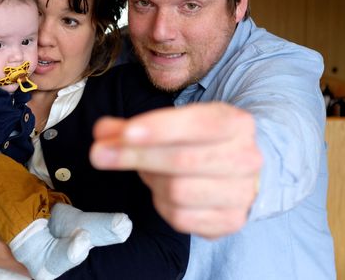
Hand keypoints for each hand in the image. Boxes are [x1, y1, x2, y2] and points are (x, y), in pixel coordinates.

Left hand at [90, 102, 262, 238]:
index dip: (159, 128)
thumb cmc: (199, 143)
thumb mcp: (172, 125)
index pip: (197, 124)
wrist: (238, 172)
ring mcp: (242, 193)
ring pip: (179, 191)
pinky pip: (181, 217)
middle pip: (182, 160)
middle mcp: (246, 157)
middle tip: (99, 154)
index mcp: (236, 123)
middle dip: (136, 157)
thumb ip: (133, 128)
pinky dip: (161, 205)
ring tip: (148, 171)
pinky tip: (161, 191)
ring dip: (152, 181)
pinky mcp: (231, 221)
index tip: (125, 133)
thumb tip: (102, 132)